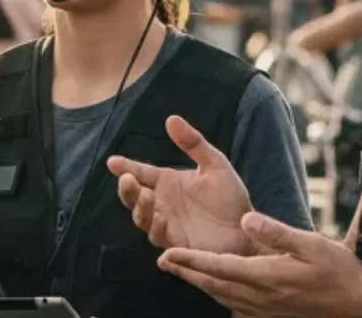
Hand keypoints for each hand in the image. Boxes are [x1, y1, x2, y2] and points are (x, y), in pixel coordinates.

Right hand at [107, 115, 254, 255]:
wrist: (248, 230)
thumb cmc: (230, 198)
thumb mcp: (215, 165)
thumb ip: (193, 143)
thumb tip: (171, 118)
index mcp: (167, 182)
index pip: (141, 172)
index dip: (126, 167)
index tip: (112, 161)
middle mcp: (161, 203)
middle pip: (134, 196)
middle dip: (127, 189)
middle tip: (126, 179)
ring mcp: (166, 224)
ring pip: (142, 217)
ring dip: (140, 207)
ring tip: (145, 195)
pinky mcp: (175, 243)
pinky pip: (159, 236)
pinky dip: (156, 228)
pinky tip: (160, 218)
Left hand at [157, 212, 361, 317]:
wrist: (358, 307)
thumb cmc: (337, 272)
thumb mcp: (310, 244)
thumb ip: (275, 232)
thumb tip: (246, 218)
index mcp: (265, 275)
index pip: (218, 266)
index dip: (191, 259)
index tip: (168, 252)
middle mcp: (259, 296)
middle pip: (213, 284)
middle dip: (186, 272)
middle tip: (163, 261)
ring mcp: (263, 309)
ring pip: (222, 296)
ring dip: (199, 283)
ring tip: (182, 271)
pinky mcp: (270, 315)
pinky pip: (236, 306)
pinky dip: (220, 296)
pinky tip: (216, 291)